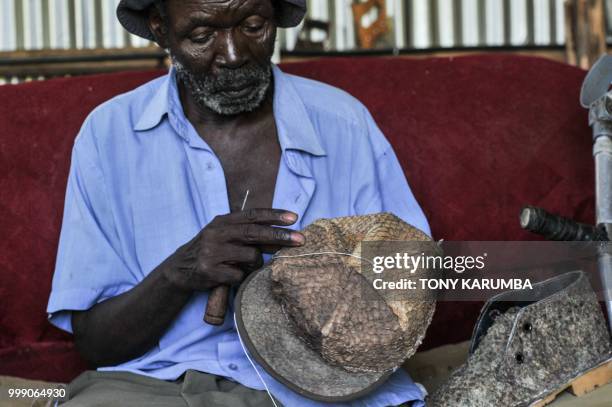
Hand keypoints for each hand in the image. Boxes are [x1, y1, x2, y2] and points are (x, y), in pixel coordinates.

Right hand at [163, 209, 303, 291]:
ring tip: (244, 265)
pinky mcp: (210, 271)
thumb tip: (281, 234)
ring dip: (255, 263)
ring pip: (251, 257)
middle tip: (300, 240)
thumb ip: (246, 232)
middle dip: (280, 236)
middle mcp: (217, 234)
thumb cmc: (211, 250)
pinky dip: (241, 276)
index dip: (274, 215)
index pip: (252, 215)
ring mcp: (212, 252)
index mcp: (222, 221)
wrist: (180, 269)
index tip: (294, 217)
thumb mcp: (224, 234)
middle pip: (254, 233)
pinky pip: (240, 275)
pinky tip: (231, 275)